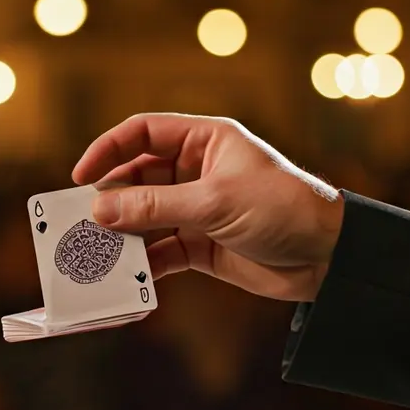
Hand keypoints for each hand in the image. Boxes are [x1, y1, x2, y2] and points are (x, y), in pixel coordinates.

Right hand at [73, 113, 344, 301]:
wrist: (328, 256)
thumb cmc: (282, 209)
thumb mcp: (214, 202)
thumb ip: (155, 206)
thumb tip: (101, 209)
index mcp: (205, 141)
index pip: (144, 133)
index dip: (108, 149)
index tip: (81, 176)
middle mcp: (198, 170)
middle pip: (137, 178)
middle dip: (111, 199)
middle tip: (81, 222)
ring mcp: (198, 208)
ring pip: (145, 217)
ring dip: (123, 235)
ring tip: (96, 252)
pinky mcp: (202, 245)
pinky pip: (161, 251)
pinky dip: (143, 263)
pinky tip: (128, 276)